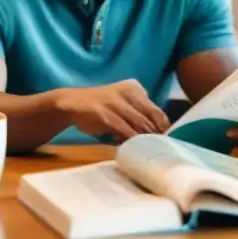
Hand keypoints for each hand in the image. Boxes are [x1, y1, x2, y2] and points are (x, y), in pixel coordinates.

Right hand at [54, 80, 169, 141]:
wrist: (72, 102)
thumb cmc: (101, 105)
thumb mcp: (123, 103)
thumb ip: (139, 113)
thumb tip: (159, 132)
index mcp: (134, 88)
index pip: (157, 111)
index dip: (163, 128)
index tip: (165, 141)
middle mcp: (128, 92)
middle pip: (151, 119)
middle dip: (155, 135)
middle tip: (157, 149)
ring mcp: (116, 103)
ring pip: (139, 125)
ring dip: (144, 139)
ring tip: (145, 150)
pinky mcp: (106, 115)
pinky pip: (125, 131)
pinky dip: (130, 141)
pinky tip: (129, 147)